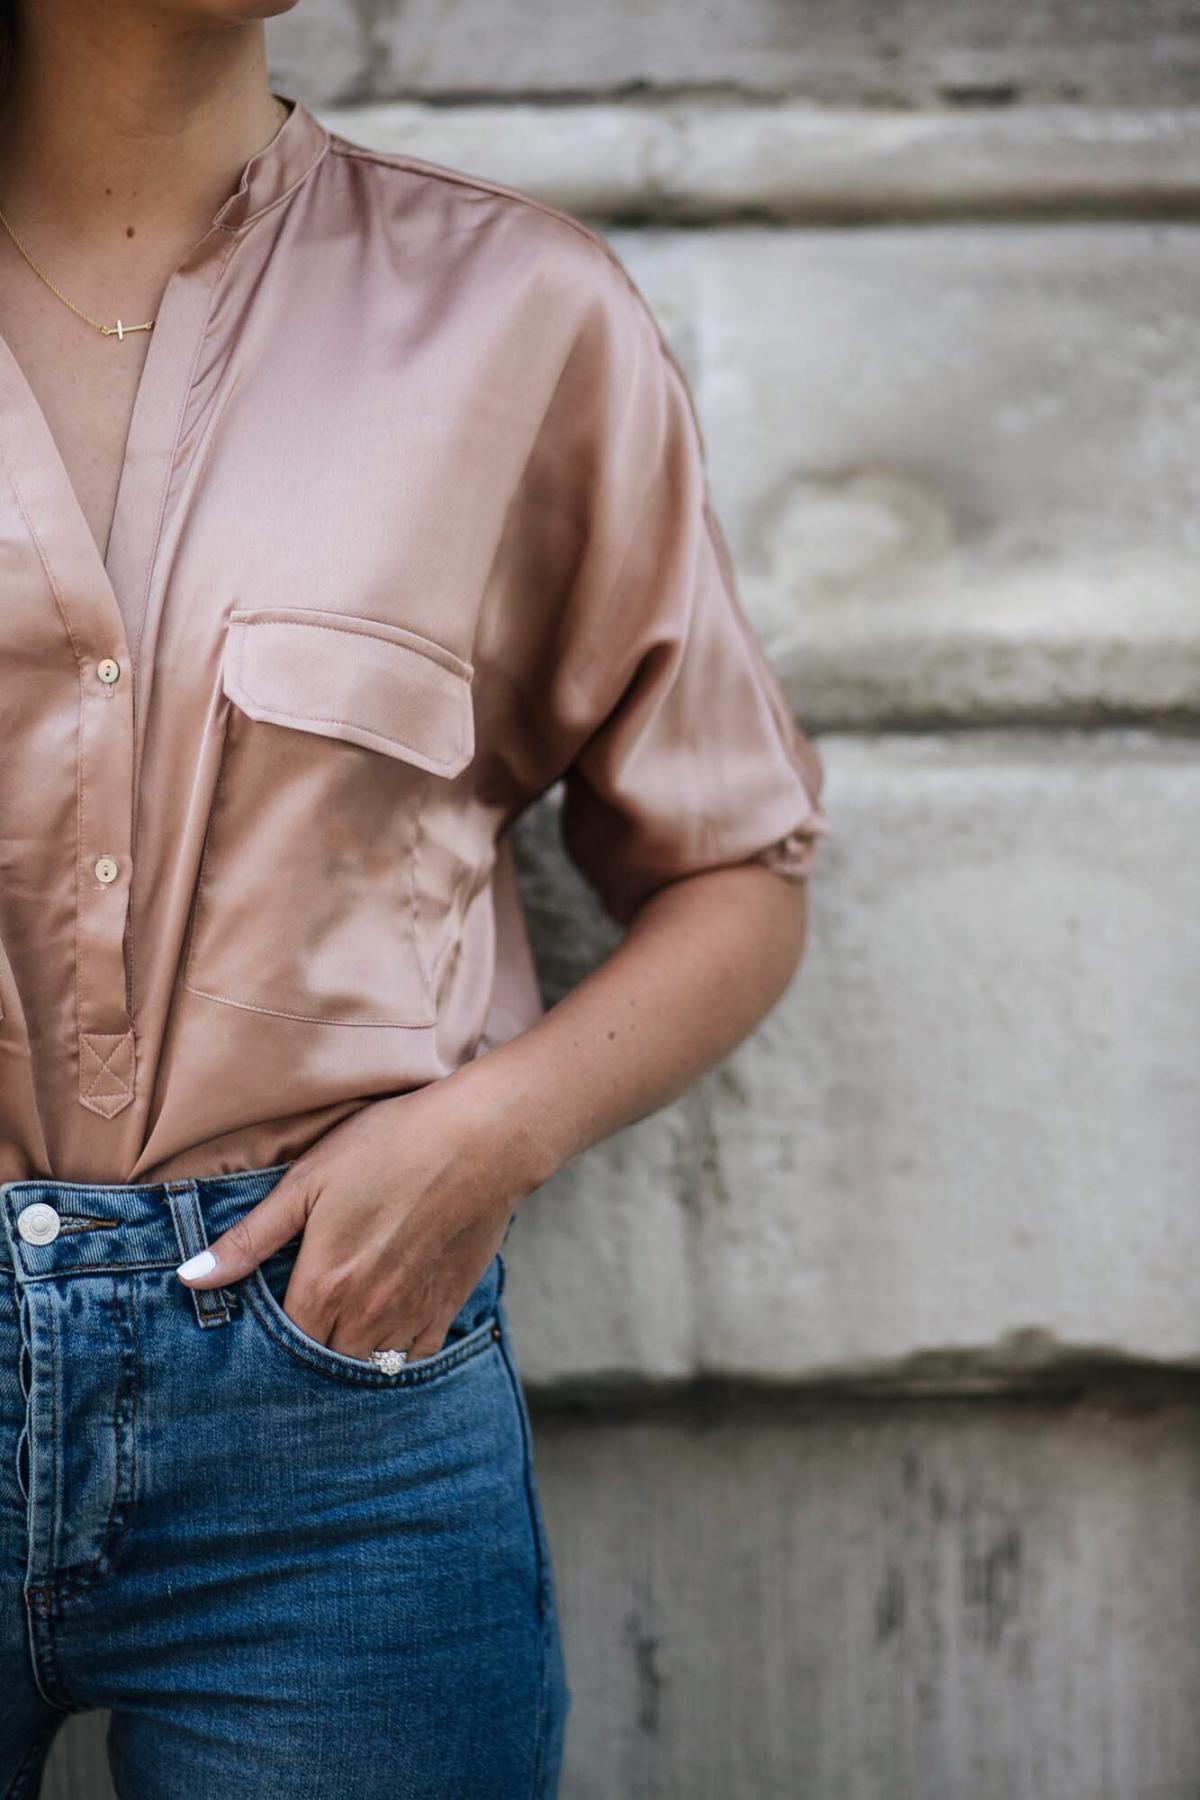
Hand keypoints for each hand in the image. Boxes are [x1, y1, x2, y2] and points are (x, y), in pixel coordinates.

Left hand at [174, 1068, 544, 1359]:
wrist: (484, 1139)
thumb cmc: (392, 1146)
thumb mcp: (309, 1180)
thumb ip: (250, 1238)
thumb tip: (191, 1279)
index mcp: (325, 1284)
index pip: (279, 1345)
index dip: (263, 1341)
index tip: (254, 1328)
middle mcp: (367, 1314)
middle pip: (320, 1363)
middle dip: (301, 1352)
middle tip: (292, 1328)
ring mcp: (410, 1316)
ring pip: (364, 1368)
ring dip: (344, 1356)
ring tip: (332, 1330)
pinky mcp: (446, 1309)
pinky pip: (409, 1359)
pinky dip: (390, 1354)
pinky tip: (380, 1327)